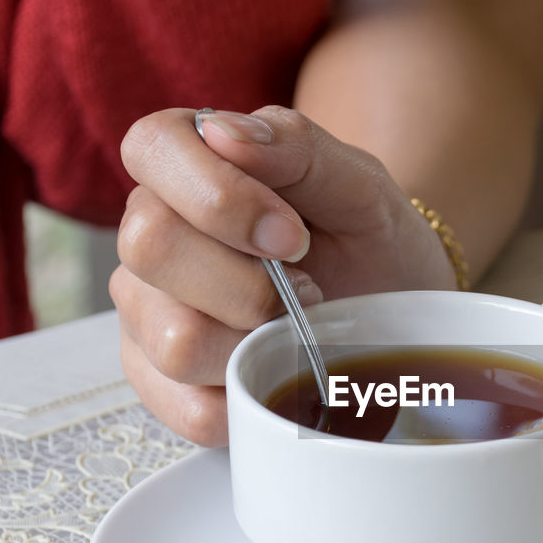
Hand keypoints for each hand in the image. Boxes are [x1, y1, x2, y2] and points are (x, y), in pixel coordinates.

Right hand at [111, 107, 455, 445]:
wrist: (394, 312)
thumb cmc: (367, 238)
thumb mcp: (359, 184)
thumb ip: (297, 146)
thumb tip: (223, 132)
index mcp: (185, 164)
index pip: (151, 149)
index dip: (220, 195)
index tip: (292, 235)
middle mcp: (150, 236)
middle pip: (149, 246)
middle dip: (249, 281)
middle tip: (307, 287)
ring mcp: (147, 314)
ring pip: (173, 339)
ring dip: (258, 343)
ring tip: (295, 330)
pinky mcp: (163, 385)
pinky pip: (192, 410)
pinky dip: (253, 396)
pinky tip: (280, 371)